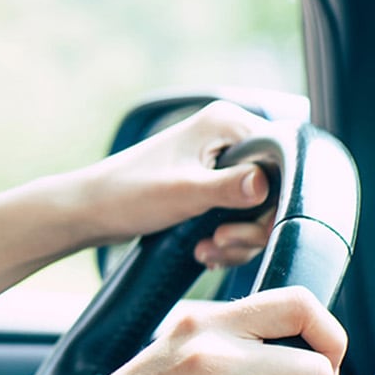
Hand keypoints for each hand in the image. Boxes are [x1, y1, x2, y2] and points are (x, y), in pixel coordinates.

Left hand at [74, 101, 275, 268]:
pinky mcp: (210, 185)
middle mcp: (227, 136)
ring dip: (237, 239)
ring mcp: (219, 162)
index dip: (276, 198)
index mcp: (226, 123)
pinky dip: (226, 240)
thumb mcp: (185, 193)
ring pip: (257, 209)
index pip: (284, 159)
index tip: (253, 227)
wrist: (90, 211)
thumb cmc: (129, 193)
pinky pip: (237, 217)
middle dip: (252, 227)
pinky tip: (204, 251)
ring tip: (206, 250)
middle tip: (221, 242)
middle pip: (273, 189)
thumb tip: (267, 185)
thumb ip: (229, 188)